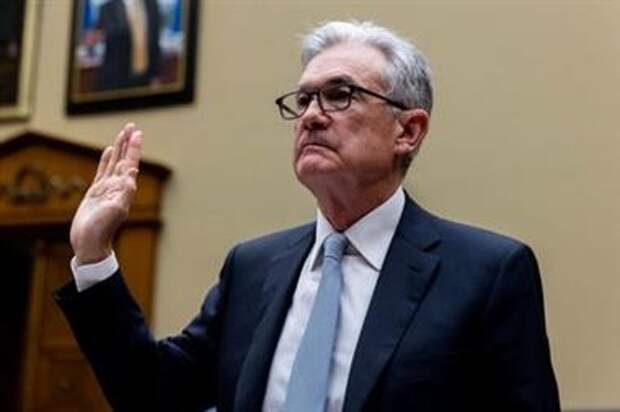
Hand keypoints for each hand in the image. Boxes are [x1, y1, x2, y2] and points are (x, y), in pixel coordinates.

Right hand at [70, 124, 142, 264]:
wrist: (89, 243)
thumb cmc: (101, 229)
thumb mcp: (115, 211)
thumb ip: (124, 194)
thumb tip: (132, 175)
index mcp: (125, 189)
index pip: (131, 163)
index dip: (134, 148)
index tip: (137, 133)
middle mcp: (118, 186)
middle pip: (125, 159)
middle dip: (129, 143)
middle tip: (132, 125)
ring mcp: (107, 188)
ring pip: (115, 162)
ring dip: (120, 147)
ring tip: (124, 133)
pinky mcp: (96, 192)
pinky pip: (103, 170)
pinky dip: (107, 159)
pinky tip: (109, 151)